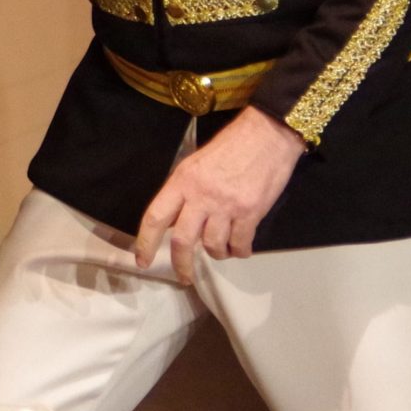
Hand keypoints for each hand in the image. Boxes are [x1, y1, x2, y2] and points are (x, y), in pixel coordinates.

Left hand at [134, 106, 305, 284]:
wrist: (268, 134)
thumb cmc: (231, 146)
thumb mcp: (196, 163)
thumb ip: (184, 192)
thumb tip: (175, 221)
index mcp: (183, 181)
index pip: (156, 216)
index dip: (145, 242)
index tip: (142, 260)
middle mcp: (201, 195)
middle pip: (183, 240)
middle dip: (181, 264)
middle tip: (184, 275)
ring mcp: (226, 205)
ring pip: (213, 246)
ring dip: (217, 253)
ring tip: (221, 249)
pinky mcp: (250, 212)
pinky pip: (240, 244)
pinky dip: (239, 251)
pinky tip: (240, 247)